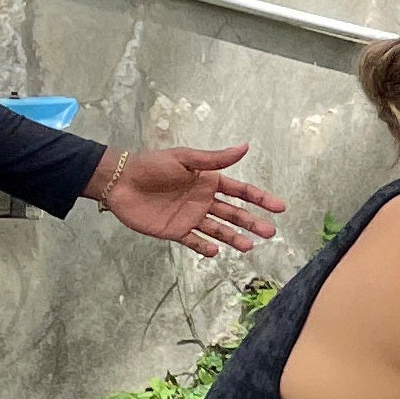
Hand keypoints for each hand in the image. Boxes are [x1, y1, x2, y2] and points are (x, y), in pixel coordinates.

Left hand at [87, 143, 286, 255]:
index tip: (279, 207)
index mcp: (208, 181)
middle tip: (270, 232)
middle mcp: (203, 200)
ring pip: (218, 230)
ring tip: (248, 247)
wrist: (120, 182)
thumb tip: (246, 146)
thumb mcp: (185, 158)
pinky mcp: (175, 231)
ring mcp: (190, 217)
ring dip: (233, 238)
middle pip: (233, 214)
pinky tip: (215, 251)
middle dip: (252, 222)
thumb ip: (215, 159)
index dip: (260, 199)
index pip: (240, 191)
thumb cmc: (152, 165)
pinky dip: (205, 247)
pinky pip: (194, 241)